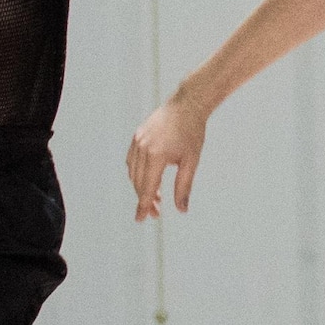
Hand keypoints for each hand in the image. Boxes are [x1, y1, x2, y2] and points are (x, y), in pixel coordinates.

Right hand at [127, 98, 207, 220]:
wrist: (187, 105)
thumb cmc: (192, 133)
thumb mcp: (191, 162)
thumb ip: (184, 187)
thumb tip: (182, 209)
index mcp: (156, 156)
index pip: (147, 188)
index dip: (143, 205)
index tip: (141, 219)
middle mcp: (142, 148)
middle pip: (138, 183)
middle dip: (145, 199)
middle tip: (156, 212)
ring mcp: (137, 141)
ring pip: (133, 173)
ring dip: (141, 187)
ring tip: (156, 197)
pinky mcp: (136, 136)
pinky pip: (131, 161)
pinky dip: (137, 173)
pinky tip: (149, 180)